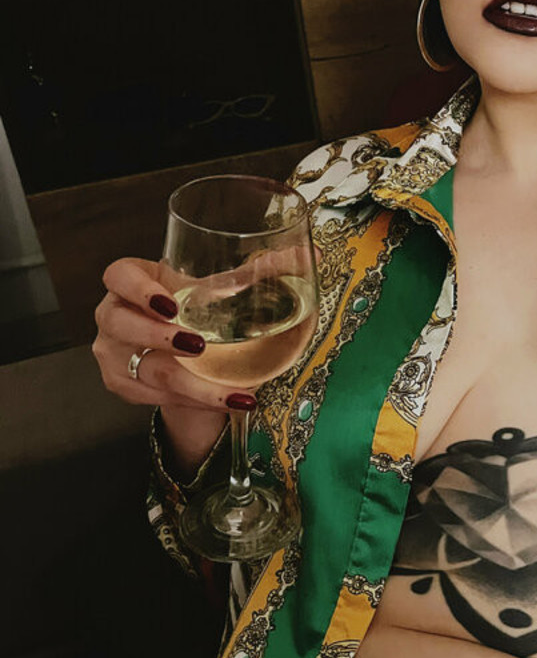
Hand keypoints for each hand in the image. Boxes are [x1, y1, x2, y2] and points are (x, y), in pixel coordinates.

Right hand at [93, 257, 242, 471]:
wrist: (184, 350)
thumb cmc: (193, 307)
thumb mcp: (216, 288)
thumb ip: (252, 273)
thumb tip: (301, 256)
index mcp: (131, 280)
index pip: (118, 275)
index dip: (138, 289)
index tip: (171, 305)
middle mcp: (113, 315)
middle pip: (122, 325)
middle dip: (160, 338)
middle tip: (198, 346)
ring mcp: (113, 352)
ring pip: (148, 371)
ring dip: (193, 384)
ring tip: (231, 393)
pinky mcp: (124, 384)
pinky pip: (158, 397)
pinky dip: (197, 401)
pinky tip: (229, 401)